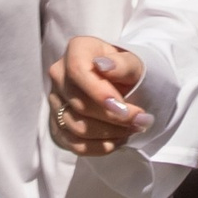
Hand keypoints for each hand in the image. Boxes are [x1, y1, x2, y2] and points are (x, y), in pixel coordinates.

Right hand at [49, 36, 147, 155]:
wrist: (121, 84)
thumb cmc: (126, 70)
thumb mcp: (133, 62)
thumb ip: (122, 64)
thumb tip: (103, 65)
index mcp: (76, 50)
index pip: (77, 71)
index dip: (99, 93)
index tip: (123, 107)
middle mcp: (59, 75)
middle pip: (80, 104)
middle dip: (115, 118)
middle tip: (142, 121)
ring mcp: (55, 101)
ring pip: (77, 127)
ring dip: (110, 133)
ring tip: (133, 129)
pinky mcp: (58, 125)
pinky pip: (74, 144)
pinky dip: (100, 147)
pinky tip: (118, 140)